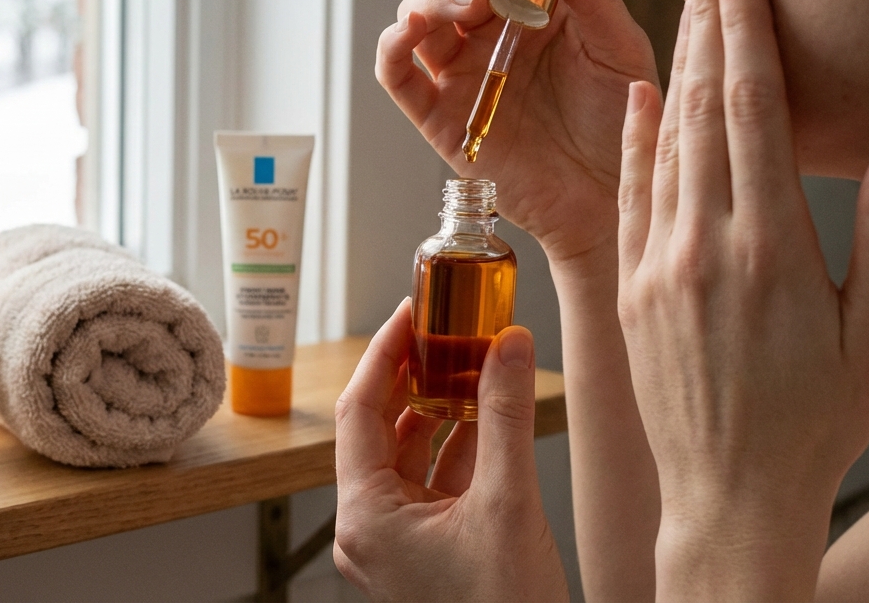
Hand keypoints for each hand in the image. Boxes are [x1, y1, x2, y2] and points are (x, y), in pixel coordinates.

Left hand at [334, 300, 566, 601]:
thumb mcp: (508, 503)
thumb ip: (506, 416)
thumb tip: (509, 344)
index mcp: (365, 516)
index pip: (359, 411)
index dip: (384, 354)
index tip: (411, 312)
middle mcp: (369, 530)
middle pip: (380, 430)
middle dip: (415, 378)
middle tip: (446, 331)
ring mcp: (395, 546)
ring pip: (409, 457)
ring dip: (441, 412)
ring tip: (473, 365)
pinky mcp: (425, 555)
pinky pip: (432, 486)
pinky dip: (458, 450)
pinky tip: (488, 418)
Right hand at [377, 0, 658, 265]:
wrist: (611, 196)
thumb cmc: (621, 124)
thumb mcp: (618, 49)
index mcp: (531, 14)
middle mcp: (489, 39)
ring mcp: (460, 76)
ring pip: (420, 18)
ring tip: (472, 1)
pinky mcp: (439, 117)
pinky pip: (397, 76)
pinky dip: (392, 46)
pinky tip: (410, 28)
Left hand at [615, 0, 868, 599]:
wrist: (729, 495)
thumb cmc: (812, 422)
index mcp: (770, 249)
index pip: (753, 113)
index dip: (746, 35)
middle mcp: (702, 246)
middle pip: (700, 112)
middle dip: (707, 29)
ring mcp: (656, 267)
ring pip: (661, 146)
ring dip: (673, 71)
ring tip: (684, 10)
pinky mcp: (629, 290)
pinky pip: (628, 197)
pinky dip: (634, 143)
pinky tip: (639, 99)